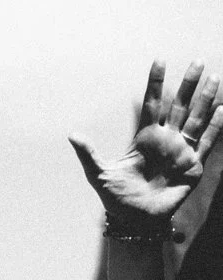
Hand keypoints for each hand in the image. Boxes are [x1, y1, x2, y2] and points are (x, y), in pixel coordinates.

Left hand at [71, 61, 221, 229]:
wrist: (135, 219)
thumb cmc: (116, 197)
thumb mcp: (99, 174)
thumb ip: (88, 154)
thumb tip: (72, 134)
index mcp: (144, 137)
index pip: (152, 103)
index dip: (156, 82)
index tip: (160, 60)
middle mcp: (165, 139)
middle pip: (179, 105)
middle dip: (189, 84)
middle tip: (199, 61)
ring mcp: (181, 150)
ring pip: (196, 118)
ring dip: (206, 99)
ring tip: (216, 77)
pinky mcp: (193, 165)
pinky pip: (206, 142)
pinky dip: (215, 127)